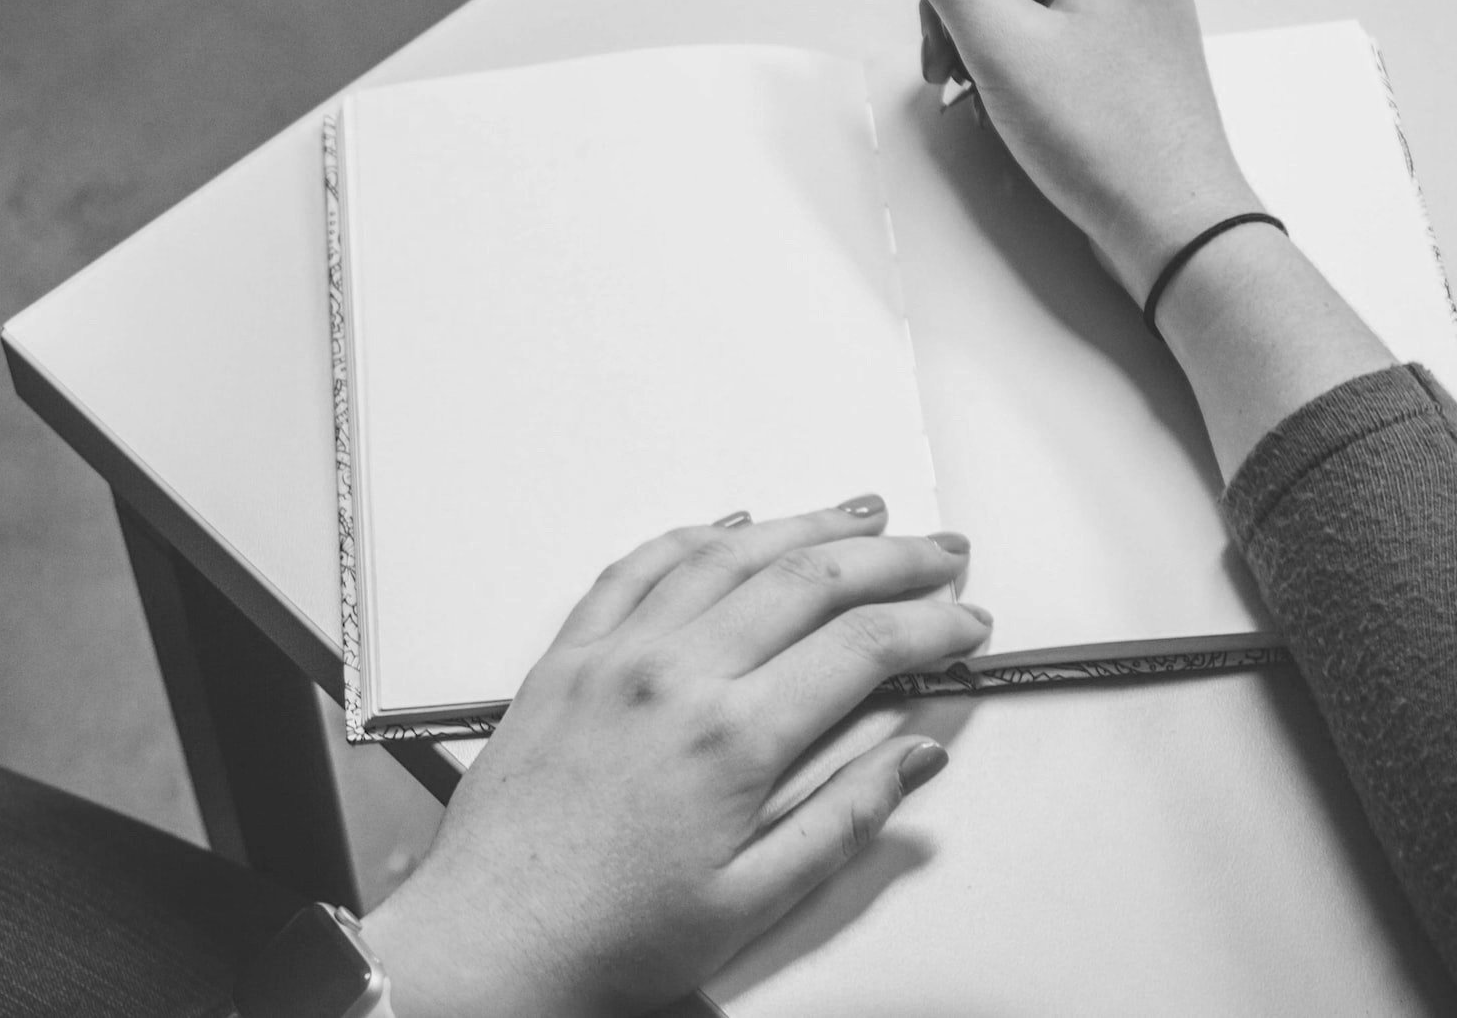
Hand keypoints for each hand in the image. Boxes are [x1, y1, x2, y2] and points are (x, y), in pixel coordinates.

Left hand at [362, 498, 989, 1017]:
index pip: (860, 648)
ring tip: (861, 514)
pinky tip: (731, 525)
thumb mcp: (752, 901)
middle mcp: (672, 677)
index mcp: (730, 739)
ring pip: (727, 556)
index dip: (930, 626)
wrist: (490, 942)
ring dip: (804, 526)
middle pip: (807, 580)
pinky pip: (636, 568)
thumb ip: (843, 819)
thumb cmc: (608, 936)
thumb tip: (913, 758)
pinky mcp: (566, 659)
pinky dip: (693, 536)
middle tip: (941, 551)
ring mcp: (614, 657)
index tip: (966, 623)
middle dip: (891, 558)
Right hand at [886, 0, 1261, 295]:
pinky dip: (1020, 58)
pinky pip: (1055, 27)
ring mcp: (1133, 6)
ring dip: (986, 34)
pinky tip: (1014, 103)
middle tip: (956, 65)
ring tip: (983, 91)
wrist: (1175, 226)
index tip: (952, 15)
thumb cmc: (1105, 140)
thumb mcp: (1002, 45)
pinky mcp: (1129, 50)